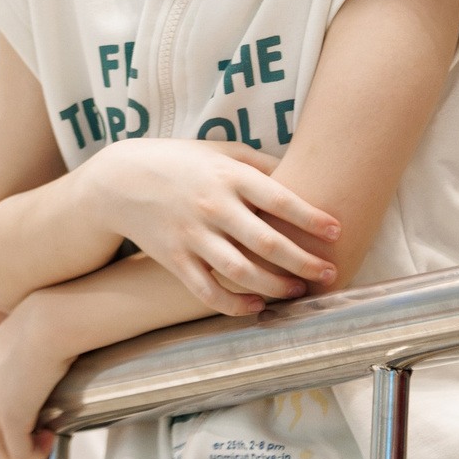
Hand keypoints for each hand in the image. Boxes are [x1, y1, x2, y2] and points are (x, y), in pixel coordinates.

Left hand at [0, 299, 73, 458]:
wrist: (54, 320)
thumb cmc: (46, 325)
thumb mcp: (15, 345)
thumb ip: (8, 367)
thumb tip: (26, 384)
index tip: (9, 444)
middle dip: (2, 457)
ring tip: (42, 451)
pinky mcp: (10, 414)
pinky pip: (19, 452)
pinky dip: (34, 456)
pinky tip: (50, 442)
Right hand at [76, 140, 340, 314]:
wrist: (121, 180)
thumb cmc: (180, 161)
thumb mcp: (221, 150)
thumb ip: (259, 163)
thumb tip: (300, 175)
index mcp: (229, 176)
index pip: (280, 199)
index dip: (311, 217)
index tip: (336, 231)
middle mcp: (213, 207)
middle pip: (267, 243)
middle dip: (304, 262)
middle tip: (329, 272)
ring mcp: (193, 236)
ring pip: (242, 272)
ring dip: (275, 287)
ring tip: (298, 292)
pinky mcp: (175, 260)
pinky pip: (208, 291)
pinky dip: (234, 305)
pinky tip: (257, 308)